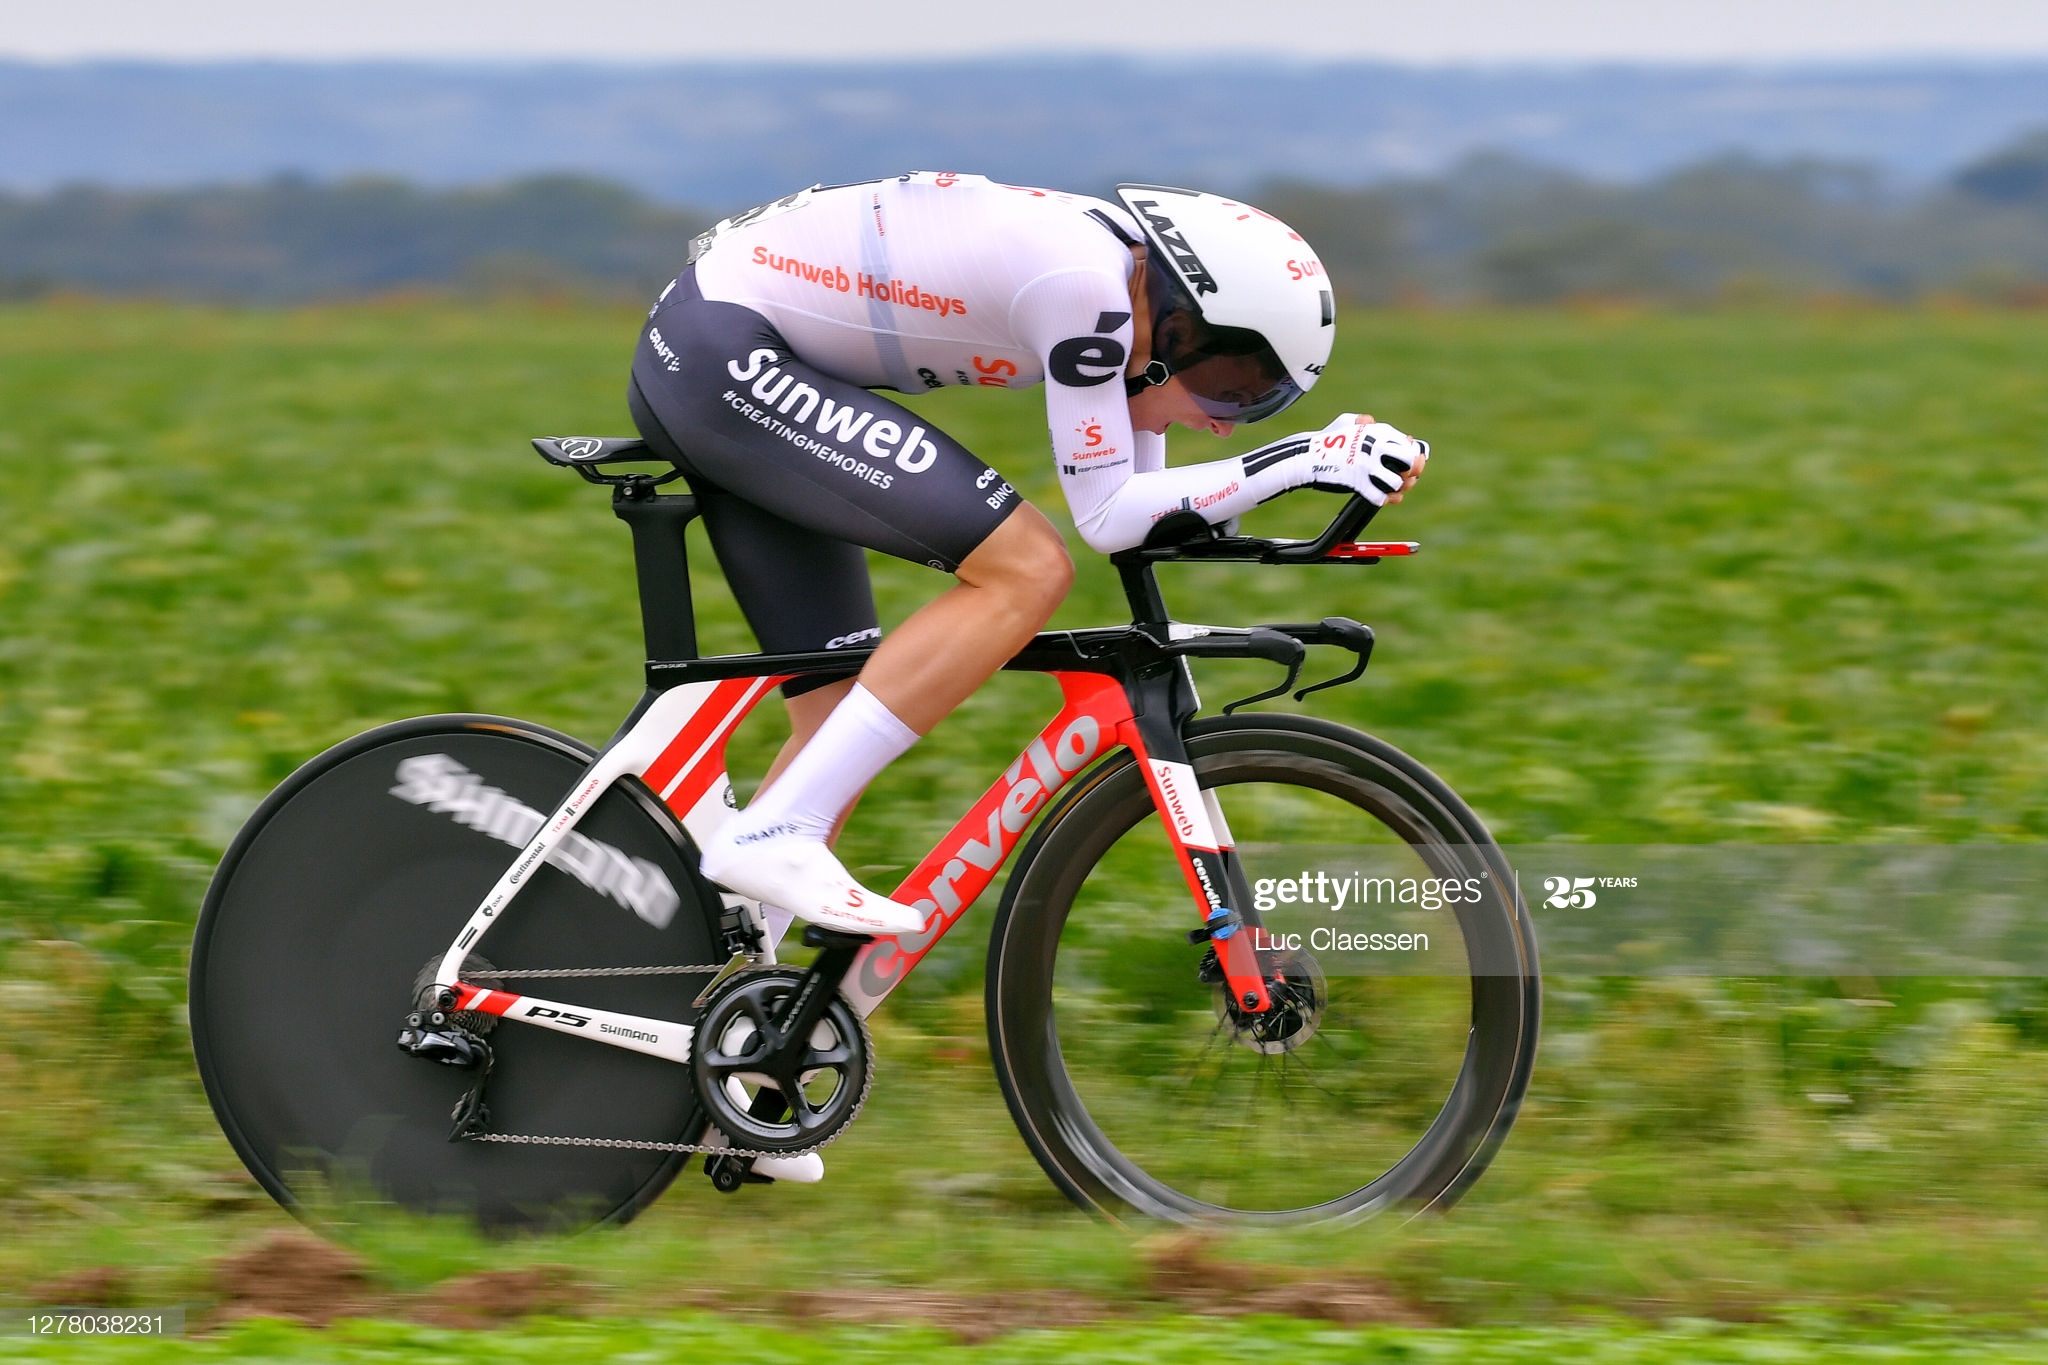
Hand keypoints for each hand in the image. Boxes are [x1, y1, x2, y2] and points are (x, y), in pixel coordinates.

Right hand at [1302, 414, 1429, 505]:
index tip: (1406, 464)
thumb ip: (1362, 422)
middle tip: (1405, 478)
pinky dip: (1384, 500)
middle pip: (1410, 461)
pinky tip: (1383, 498)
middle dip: (1412, 472)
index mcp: (1377, 431)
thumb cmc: (1323, 440)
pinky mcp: (1358, 482)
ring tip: (1391, 488)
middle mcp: (1376, 446)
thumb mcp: (1344, 422)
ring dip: (1396, 488)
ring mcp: (1367, 465)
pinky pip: (1380, 497)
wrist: (1304, 457)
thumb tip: (1370, 421)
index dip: (1412, 457)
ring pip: (1397, 482)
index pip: (1409, 445)